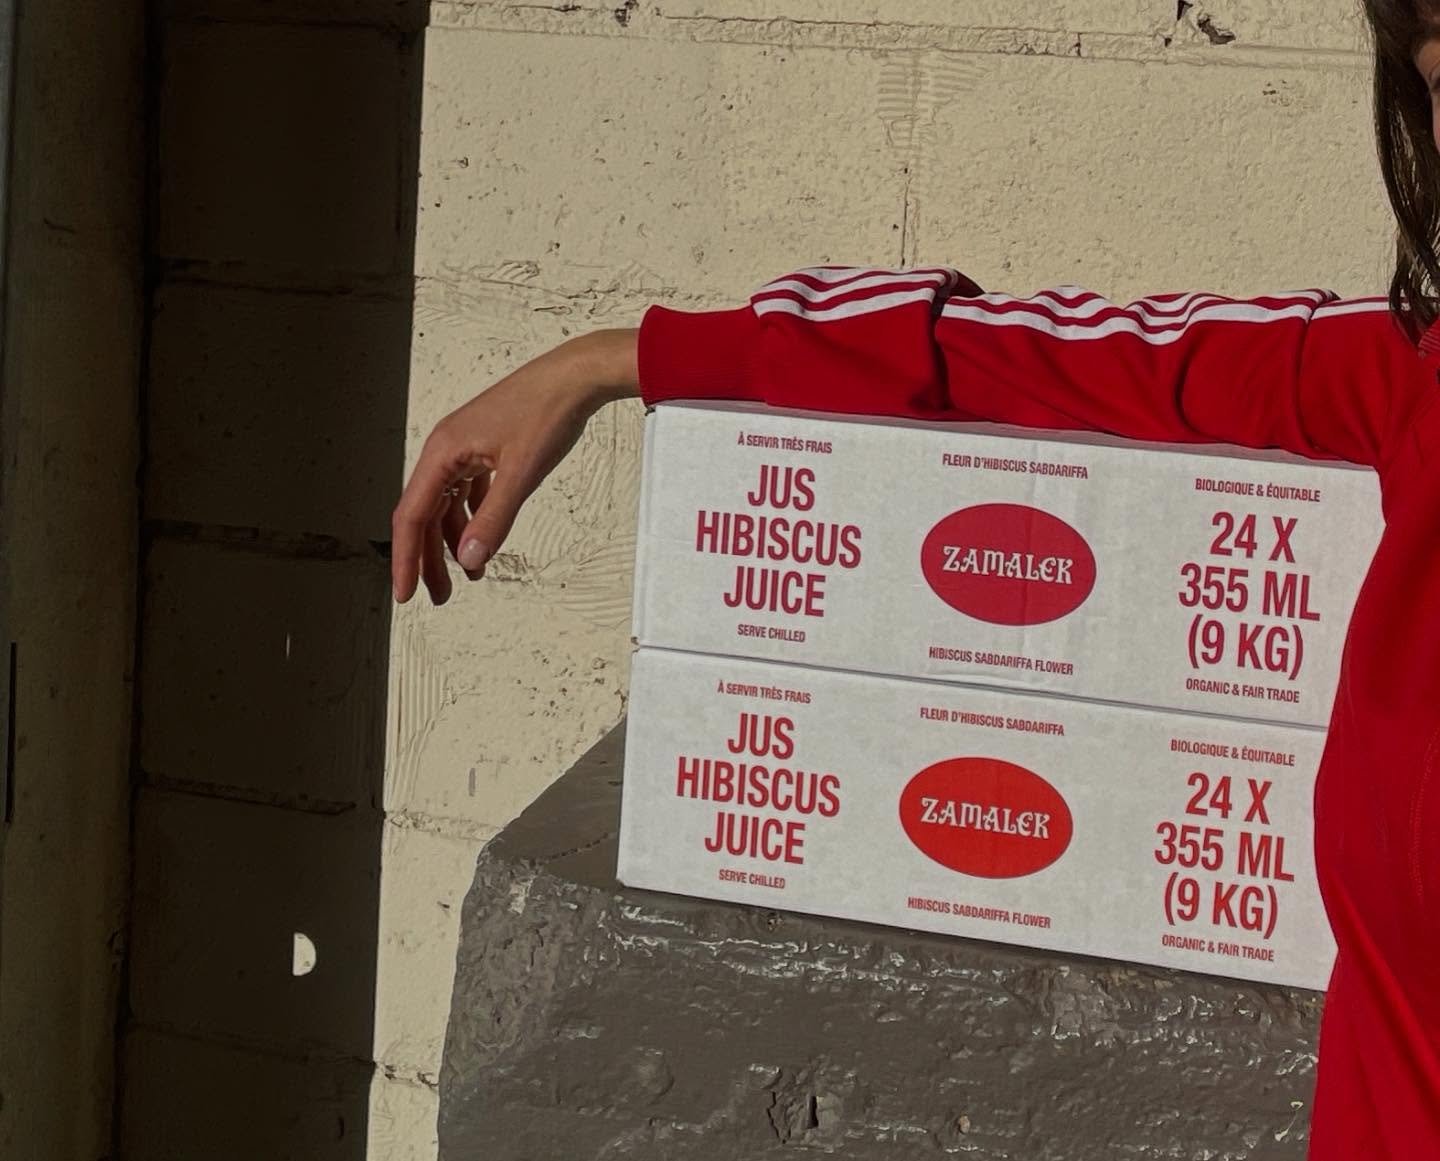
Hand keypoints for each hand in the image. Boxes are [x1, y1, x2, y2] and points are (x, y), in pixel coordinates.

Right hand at [391, 328, 639, 604]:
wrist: (576, 376)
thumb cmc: (548, 410)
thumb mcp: (522, 473)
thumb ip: (494, 519)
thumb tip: (470, 559)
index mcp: (444, 451)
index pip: (412, 516)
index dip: (406, 559)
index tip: (405, 593)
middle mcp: (447, 448)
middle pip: (426, 514)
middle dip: (429, 559)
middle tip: (438, 596)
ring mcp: (467, 448)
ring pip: (447, 505)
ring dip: (453, 542)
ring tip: (467, 575)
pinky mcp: (486, 448)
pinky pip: (468, 492)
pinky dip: (473, 519)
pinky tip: (483, 538)